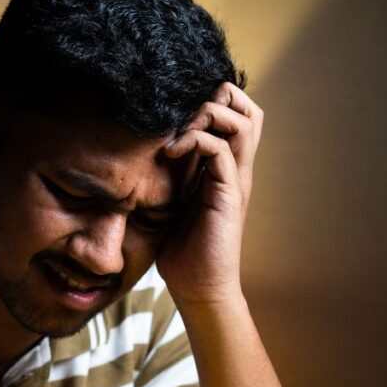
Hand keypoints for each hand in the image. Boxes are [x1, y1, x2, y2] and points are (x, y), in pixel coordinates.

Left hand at [156, 82, 263, 305]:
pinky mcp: (229, 194)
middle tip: (184, 114)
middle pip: (249, 109)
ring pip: (244, 121)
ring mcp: (236, 180)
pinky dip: (196, 141)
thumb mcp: (170, 205)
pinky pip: (220, 150)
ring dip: (209, 114)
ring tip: (179, 132)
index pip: (235, 116)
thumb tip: (137, 160)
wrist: (198, 288)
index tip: (176, 115)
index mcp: (224, 170)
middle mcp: (236, 170)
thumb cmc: (182, 253)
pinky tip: (171, 153)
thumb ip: (168, 179)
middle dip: (218, 98)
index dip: (212, 102)